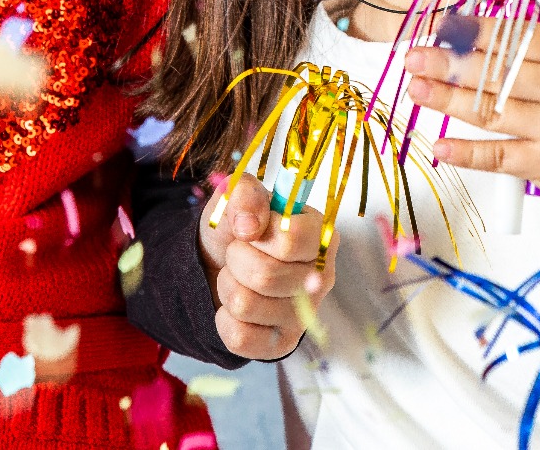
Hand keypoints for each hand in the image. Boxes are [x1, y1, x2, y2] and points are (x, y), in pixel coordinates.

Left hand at [197, 174, 335, 360]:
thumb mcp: (238, 197)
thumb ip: (245, 193)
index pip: (290, 240)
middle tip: (237, 254)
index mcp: (321, 235)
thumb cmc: (238, 227)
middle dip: (235, 260)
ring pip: (246, 305)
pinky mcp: (282, 345)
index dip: (257, 234)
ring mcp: (304, 315)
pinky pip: (239, 337)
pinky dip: (223, 319)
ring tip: (236, 277)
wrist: (217, 263)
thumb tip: (249, 225)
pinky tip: (235, 308)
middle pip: (265, 275)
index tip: (250, 230)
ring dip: (227, 286)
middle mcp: (322, 277)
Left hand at [402, 25, 539, 191]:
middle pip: (500, 76)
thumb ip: (532, 46)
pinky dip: (467, 153)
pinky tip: (439, 144)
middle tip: (416, 56)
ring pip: (493, 113)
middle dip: (452, 64)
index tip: (445, 26)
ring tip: (417, 88)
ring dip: (449, 100)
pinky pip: (499, 159)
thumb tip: (466, 33)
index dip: (479, 32)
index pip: (519, 39)